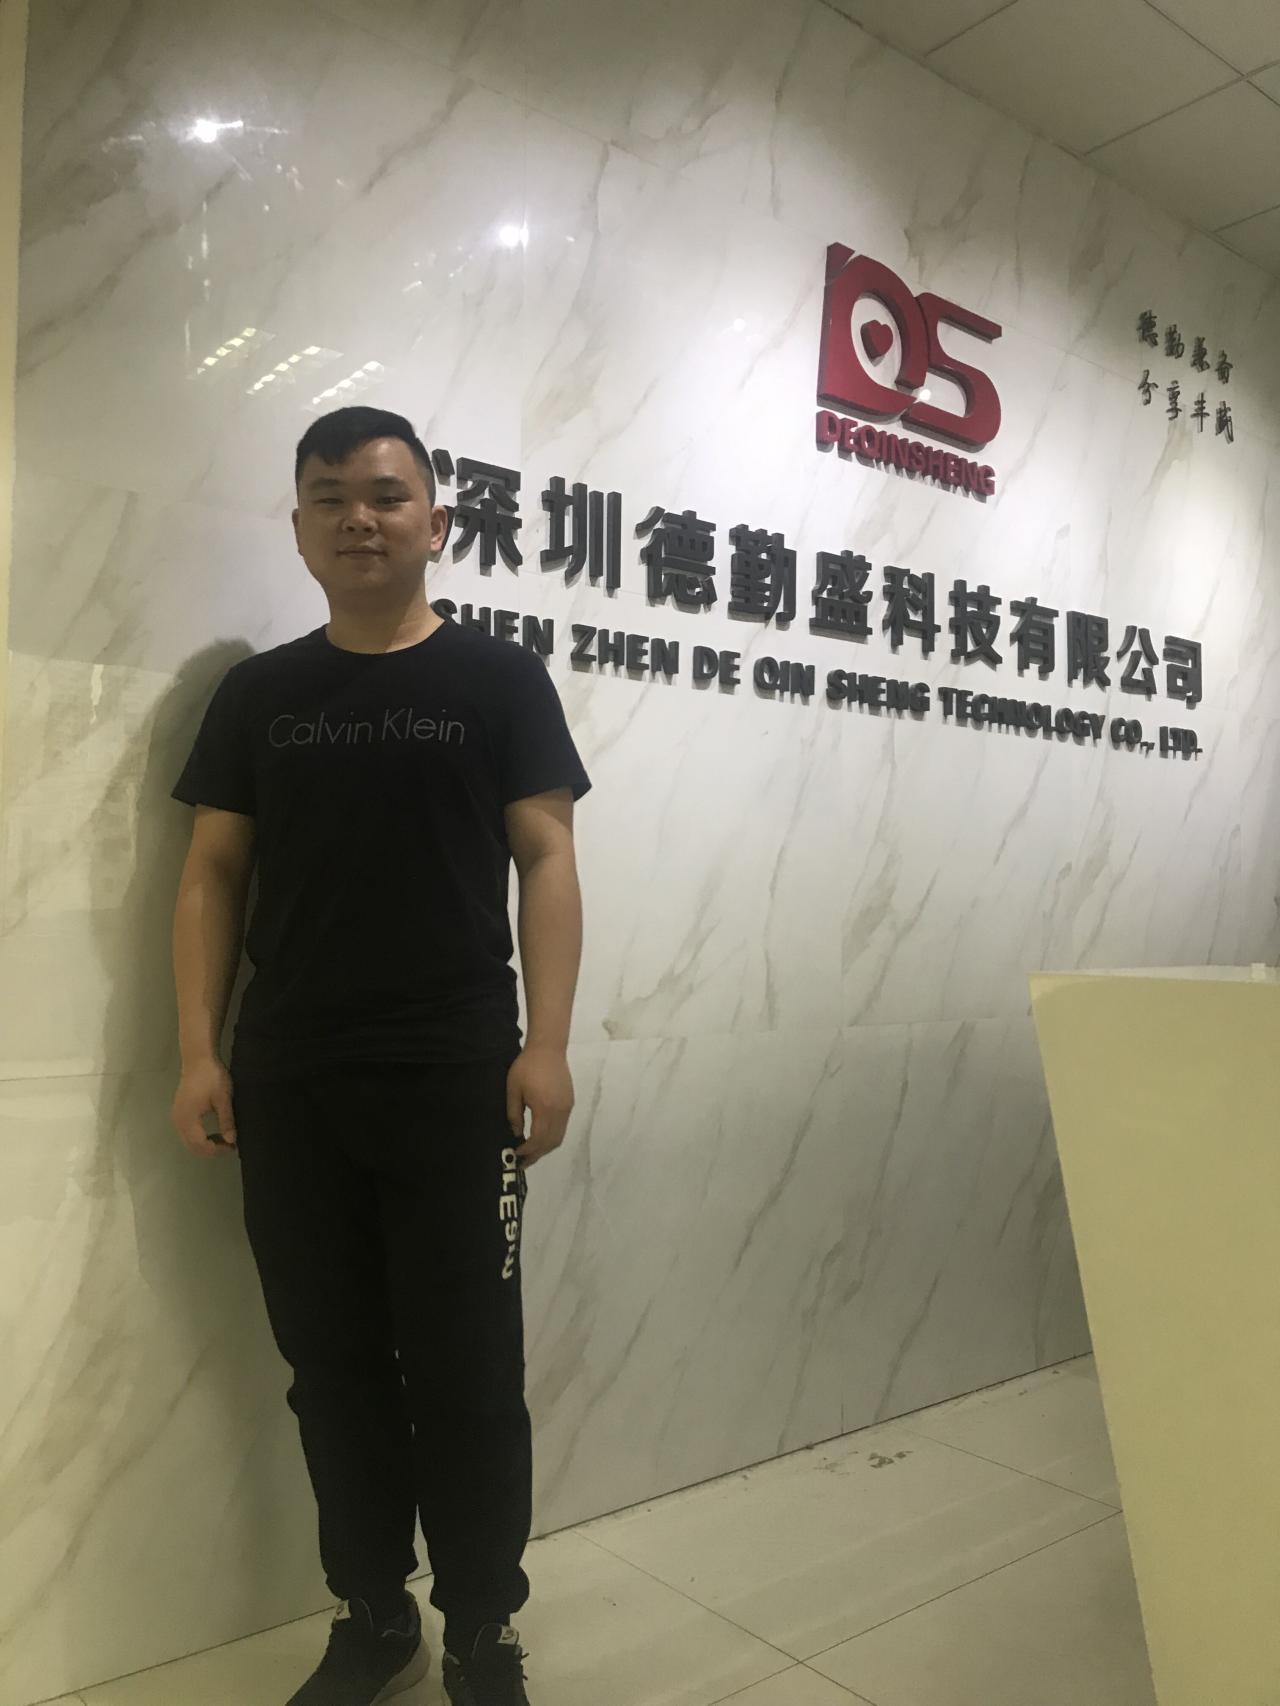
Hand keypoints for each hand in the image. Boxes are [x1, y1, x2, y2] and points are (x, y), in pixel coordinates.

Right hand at [171, 1056, 237, 1158]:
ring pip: (188, 1141)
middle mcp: (178, 1121)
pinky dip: (199, 1138)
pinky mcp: (178, 1112)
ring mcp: (176, 1116)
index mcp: (188, 1119)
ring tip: (223, 1140)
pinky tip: (212, 1133)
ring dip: (204, 1145)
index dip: (216, 1150)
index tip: (232, 1147)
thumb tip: (232, 1140)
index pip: (200, 1145)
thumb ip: (227, 1121)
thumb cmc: (212, 1077)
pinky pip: (186, 1133)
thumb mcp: (223, 1099)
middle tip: (229, 1146)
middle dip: (210, 1150)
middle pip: (192, 1146)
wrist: (198, 1059)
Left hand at [506, 1045, 573, 1167]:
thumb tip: (516, 1133)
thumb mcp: (513, 1090)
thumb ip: (514, 1114)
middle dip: (537, 1155)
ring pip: (559, 1137)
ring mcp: (567, 1108)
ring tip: (532, 1153)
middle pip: (551, 1142)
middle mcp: (559, 1111)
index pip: (538, 1139)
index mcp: (544, 1108)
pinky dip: (552, 1137)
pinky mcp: (569, 1103)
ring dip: (546, 1148)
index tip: (516, 1154)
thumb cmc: (526, 1067)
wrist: (548, 1048)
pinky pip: (562, 1127)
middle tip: (523, 1162)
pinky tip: (541, 1137)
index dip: (527, 1151)